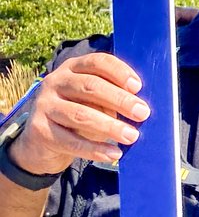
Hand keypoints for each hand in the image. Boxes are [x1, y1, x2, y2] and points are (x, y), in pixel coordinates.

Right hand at [9, 53, 149, 175]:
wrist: (42, 140)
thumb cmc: (79, 114)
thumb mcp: (94, 101)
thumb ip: (112, 98)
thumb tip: (141, 108)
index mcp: (73, 68)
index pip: (97, 62)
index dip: (119, 72)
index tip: (138, 87)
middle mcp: (56, 81)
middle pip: (90, 86)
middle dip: (120, 99)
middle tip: (142, 113)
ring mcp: (44, 104)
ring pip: (81, 114)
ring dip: (110, 126)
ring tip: (132, 136)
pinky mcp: (39, 129)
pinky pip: (71, 141)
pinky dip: (95, 149)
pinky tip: (114, 154)